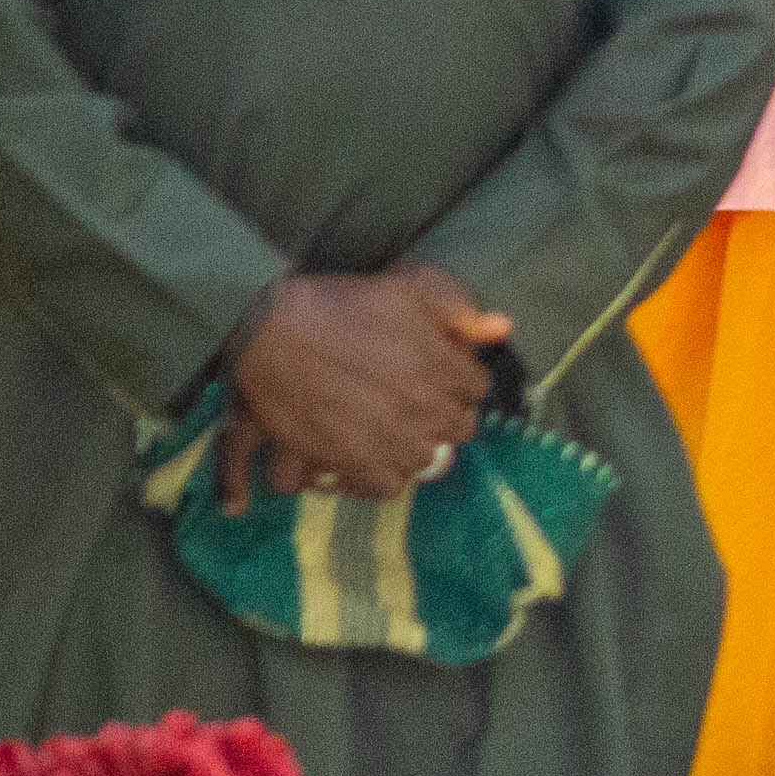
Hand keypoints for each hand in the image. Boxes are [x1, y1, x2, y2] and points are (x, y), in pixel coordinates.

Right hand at [220, 263, 506, 504]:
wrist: (271, 333)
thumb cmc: (339, 306)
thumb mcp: (406, 288)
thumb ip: (457, 309)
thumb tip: (503, 328)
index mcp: (443, 368)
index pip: (476, 387)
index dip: (457, 377)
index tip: (437, 369)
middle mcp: (424, 410)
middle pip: (457, 428)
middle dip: (441, 413)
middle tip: (414, 400)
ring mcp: (390, 442)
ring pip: (424, 461)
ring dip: (413, 447)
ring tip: (389, 430)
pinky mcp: (352, 463)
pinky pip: (384, 487)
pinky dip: (377, 478)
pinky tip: (365, 460)